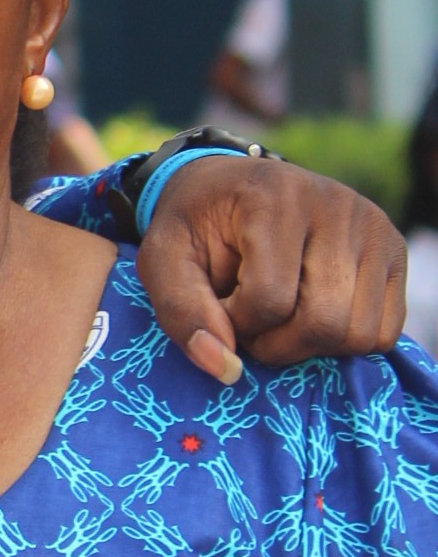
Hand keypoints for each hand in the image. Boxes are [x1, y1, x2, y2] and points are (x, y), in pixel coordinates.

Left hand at [139, 156, 405, 381]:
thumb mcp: (163, 260)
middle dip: (277, 343)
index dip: (237, 324)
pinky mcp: (393, 251)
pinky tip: (311, 313)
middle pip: (324, 321)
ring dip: (311, 345)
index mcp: (276, 198)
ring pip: (359, 333)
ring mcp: (372, 227)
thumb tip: (226, 369)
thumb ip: (182, 312)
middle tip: (250, 321)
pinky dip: (344, 340)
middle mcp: (337, 205)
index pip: (270, 300)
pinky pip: (385, 332)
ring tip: (280, 316)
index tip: (220, 306)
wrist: (228, 188)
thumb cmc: (194, 228)